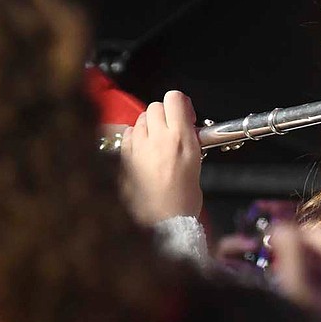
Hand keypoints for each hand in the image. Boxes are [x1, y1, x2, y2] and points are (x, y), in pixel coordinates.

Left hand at [118, 90, 203, 224]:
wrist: (166, 223)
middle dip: (163, 115)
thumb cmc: (184, 201)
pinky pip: (127, 135)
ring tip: (155, 143)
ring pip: (140, 119)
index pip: (174, 98)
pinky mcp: (124, 159)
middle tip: (170, 130)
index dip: (179, 104)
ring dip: (148, 126)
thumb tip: (184, 129)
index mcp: (181, 139)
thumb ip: (188, 141)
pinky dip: (134, 139)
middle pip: (155, 106)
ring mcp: (138, 148)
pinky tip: (141, 152)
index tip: (184, 115)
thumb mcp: (196, 164)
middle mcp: (158, 139)